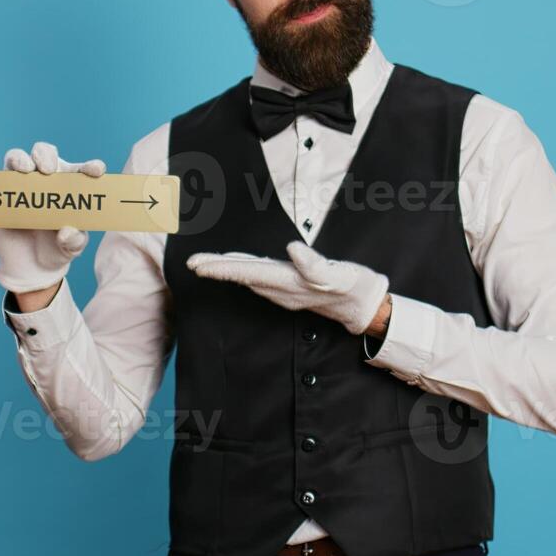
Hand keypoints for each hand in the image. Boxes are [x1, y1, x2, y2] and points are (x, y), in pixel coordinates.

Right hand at [0, 142, 106, 298]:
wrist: (31, 268)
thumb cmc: (57, 251)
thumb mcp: (72, 249)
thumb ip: (74, 241)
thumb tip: (66, 231)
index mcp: (69, 188)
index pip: (81, 170)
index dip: (90, 166)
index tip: (96, 171)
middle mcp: (45, 181)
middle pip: (44, 153)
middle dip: (46, 155)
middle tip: (48, 171)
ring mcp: (21, 185)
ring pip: (17, 158)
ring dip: (20, 159)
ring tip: (25, 171)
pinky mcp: (1, 195)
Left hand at [186, 240, 390, 335]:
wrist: (365, 306)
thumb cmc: (354, 287)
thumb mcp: (340, 275)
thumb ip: (316, 265)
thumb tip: (292, 249)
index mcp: (289, 283)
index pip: (247, 273)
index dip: (221, 268)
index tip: (199, 266)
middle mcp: (281, 289)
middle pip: (241, 277)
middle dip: (215, 270)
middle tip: (190, 263)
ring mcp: (284, 290)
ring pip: (248, 277)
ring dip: (225, 270)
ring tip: (204, 262)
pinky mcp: (289, 286)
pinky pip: (258, 276)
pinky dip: (242, 269)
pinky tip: (236, 263)